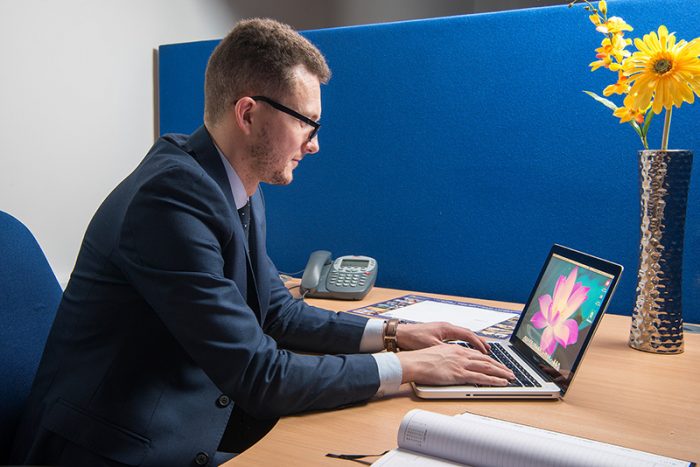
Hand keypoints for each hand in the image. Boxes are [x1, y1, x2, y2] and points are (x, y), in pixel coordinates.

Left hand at [396, 321, 490, 353]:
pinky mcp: (437, 332)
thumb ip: (446, 351)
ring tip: (481, 349)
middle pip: (468, 333)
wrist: (399, 334)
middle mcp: (446, 327)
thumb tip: (458, 356)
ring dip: (472, 342)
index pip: (468, 335)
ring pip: (462, 334)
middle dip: (479, 342)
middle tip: (489, 350)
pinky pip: (455, 336)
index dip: (478, 344)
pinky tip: (465, 348)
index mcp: (446, 328)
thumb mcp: (431, 346)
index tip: (487, 352)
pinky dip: (463, 342)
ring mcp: (442, 329)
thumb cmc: (413, 339)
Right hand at [396, 343, 514, 385]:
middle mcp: (461, 354)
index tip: (497, 363)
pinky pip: (481, 378)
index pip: (477, 354)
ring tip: (511, 377)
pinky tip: (501, 382)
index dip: (489, 359)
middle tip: (509, 371)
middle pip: (486, 360)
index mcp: (456, 349)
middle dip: (500, 366)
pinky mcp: (459, 374)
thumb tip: (451, 364)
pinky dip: (494, 380)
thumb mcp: (436, 354)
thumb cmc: (420, 360)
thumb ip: (447, 358)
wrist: (413, 362)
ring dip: (501, 372)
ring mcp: (461, 364)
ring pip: (487, 368)